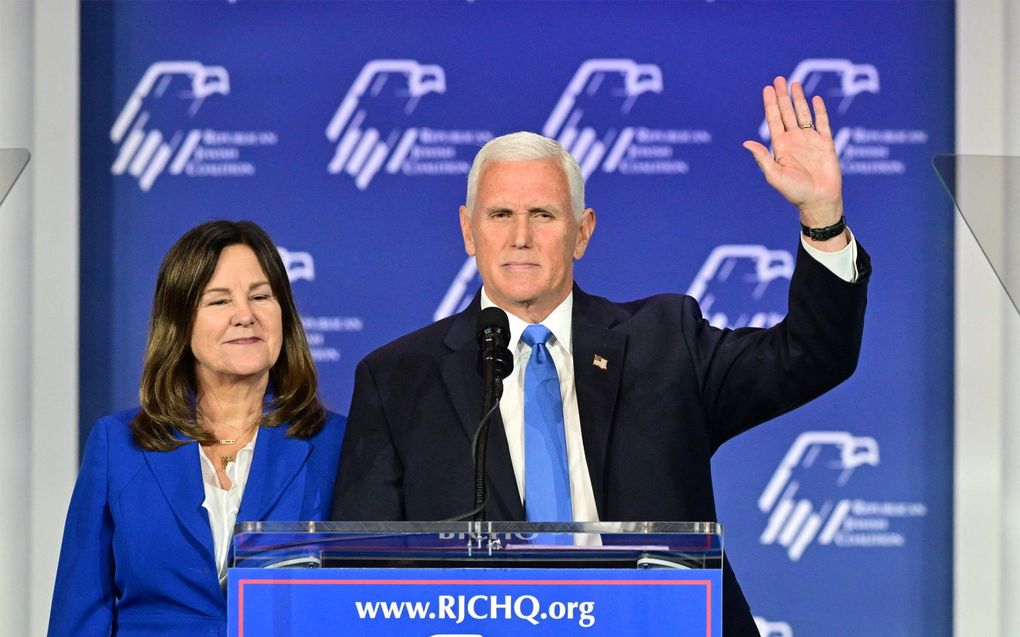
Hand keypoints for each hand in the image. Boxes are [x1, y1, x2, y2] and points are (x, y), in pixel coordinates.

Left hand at [743, 76, 844, 237]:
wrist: (819, 200)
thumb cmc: (795, 192)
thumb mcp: (774, 175)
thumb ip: (762, 158)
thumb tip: (747, 143)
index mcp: (780, 147)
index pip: (774, 120)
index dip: (770, 104)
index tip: (767, 88)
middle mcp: (794, 140)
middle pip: (787, 113)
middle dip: (782, 96)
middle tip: (779, 79)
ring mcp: (810, 141)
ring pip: (803, 114)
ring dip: (798, 99)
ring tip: (794, 84)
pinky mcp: (826, 144)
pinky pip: (823, 123)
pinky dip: (819, 111)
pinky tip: (815, 99)